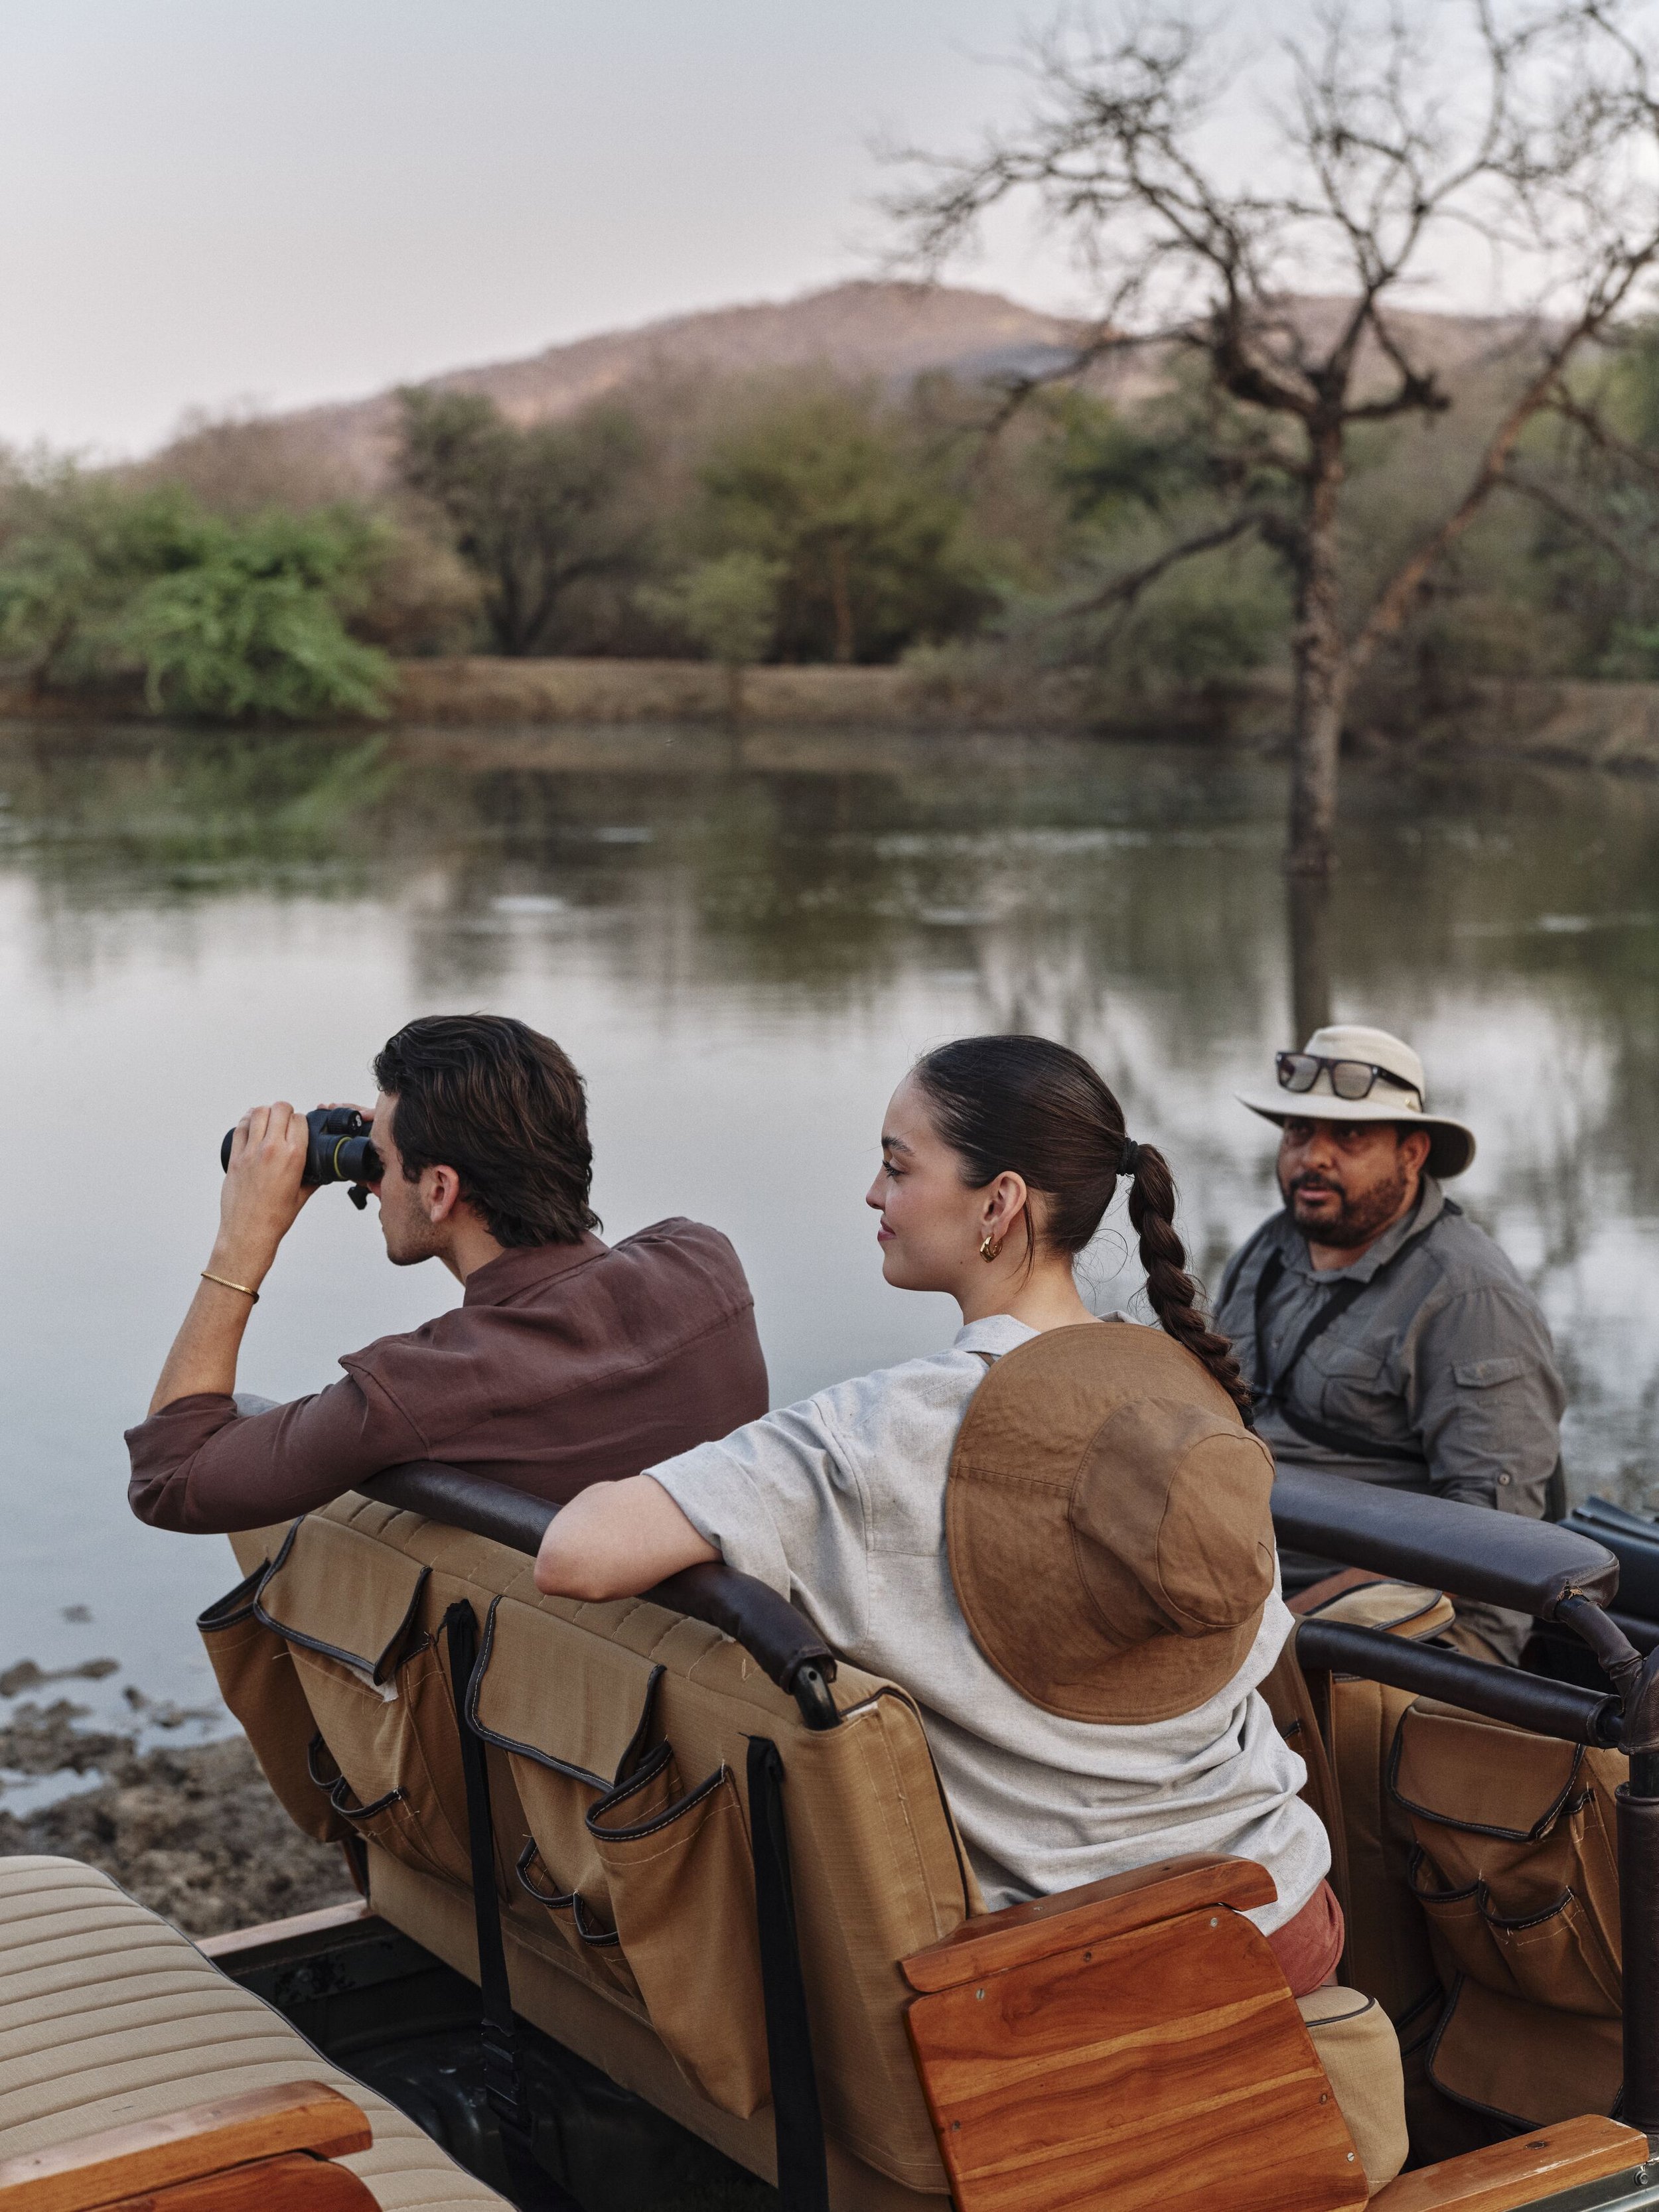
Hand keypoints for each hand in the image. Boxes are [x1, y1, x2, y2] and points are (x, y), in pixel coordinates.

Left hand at [213, 1102, 314, 1288]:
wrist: (249, 1232)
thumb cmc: (274, 1218)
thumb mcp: (302, 1195)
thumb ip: (313, 1179)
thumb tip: (320, 1172)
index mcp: (293, 1156)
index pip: (300, 1120)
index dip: (301, 1121)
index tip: (300, 1128)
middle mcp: (272, 1149)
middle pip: (279, 1109)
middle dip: (285, 1111)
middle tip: (286, 1120)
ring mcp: (251, 1151)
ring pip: (258, 1112)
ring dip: (266, 1113)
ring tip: (268, 1122)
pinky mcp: (235, 1157)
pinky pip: (240, 1128)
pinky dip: (247, 1123)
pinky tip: (252, 1128)